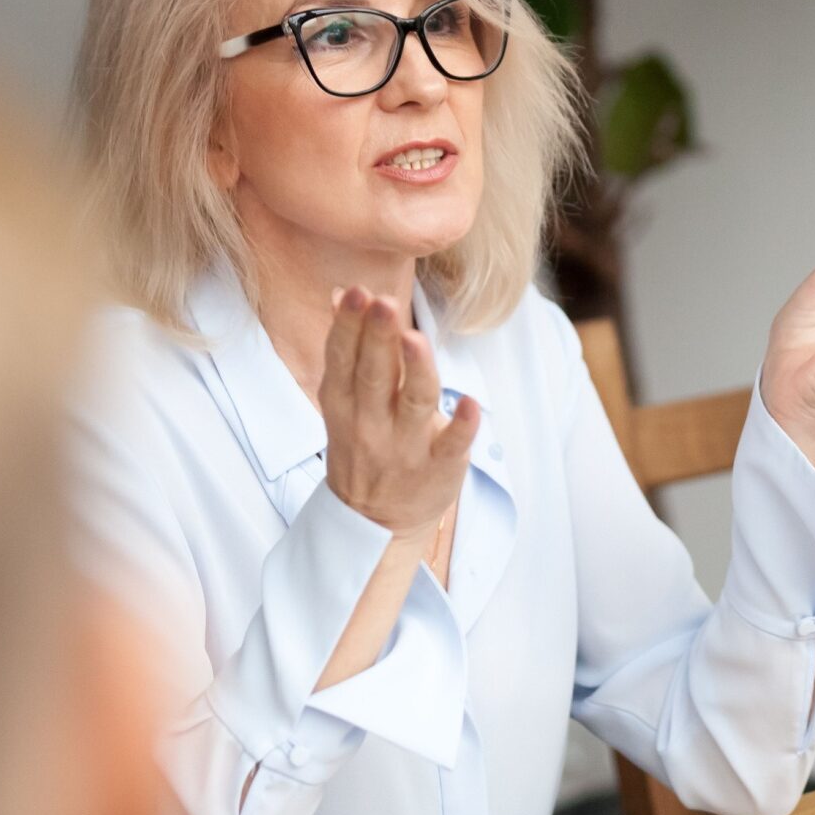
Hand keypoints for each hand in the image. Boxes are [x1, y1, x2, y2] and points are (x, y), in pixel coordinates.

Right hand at [320, 286, 478, 538]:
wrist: (375, 522)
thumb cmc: (364, 444)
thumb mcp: (344, 401)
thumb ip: (348, 348)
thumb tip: (342, 293)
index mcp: (344, 402)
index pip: (343, 358)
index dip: (349, 325)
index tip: (357, 293)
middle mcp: (371, 423)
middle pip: (374, 375)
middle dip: (377, 338)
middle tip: (383, 302)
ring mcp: (405, 448)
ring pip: (413, 404)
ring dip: (415, 371)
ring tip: (415, 339)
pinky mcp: (439, 468)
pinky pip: (451, 446)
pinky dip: (461, 426)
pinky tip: (471, 405)